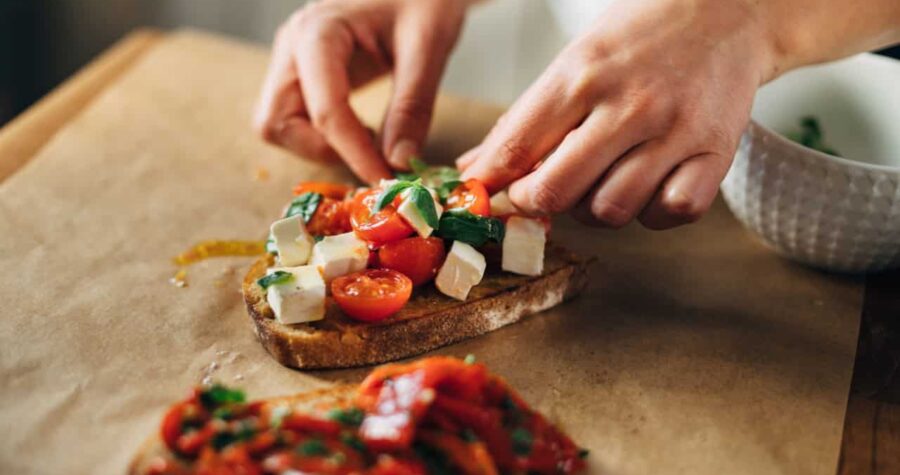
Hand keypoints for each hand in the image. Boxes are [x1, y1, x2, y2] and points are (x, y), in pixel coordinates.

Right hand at [254, 0, 468, 183]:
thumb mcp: (428, 45)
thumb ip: (413, 105)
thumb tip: (398, 163)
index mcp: (318, 31)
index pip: (324, 110)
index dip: (353, 153)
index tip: (385, 179)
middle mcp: (292, 46)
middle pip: (276, 122)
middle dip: (322, 151)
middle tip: (371, 158)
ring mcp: (291, 60)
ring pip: (278, 126)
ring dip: (319, 147)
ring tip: (370, 142)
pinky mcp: (301, 73)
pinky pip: (294, 119)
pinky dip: (323, 138)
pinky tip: (362, 132)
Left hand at [458, 0, 774, 228]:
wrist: (726, 12)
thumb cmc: (638, 39)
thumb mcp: (572, 62)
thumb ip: (525, 121)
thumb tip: (476, 168)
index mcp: (581, 75)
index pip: (516, 147)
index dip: (490, 182)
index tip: (484, 194)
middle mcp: (628, 105)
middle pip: (556, 191)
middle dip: (536, 203)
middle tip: (541, 192)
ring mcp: (674, 131)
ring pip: (611, 211)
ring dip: (595, 208)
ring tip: (601, 181)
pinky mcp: (715, 153)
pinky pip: (670, 213)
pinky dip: (653, 212)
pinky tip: (649, 186)